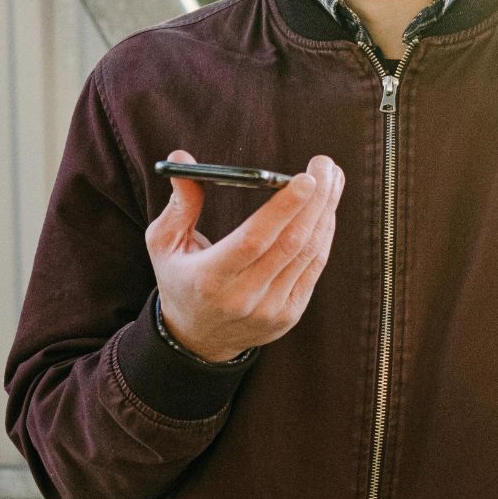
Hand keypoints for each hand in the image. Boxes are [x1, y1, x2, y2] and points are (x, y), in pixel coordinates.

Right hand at [145, 150, 344, 362]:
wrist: (197, 338)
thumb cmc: (180, 279)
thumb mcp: (164, 244)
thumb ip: (179, 204)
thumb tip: (182, 160)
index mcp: (209, 279)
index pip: (254, 241)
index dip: (284, 209)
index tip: (305, 178)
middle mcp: (242, 298)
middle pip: (290, 244)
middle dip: (315, 200)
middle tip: (326, 165)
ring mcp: (270, 310)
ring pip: (308, 254)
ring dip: (325, 213)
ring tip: (333, 179)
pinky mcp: (289, 315)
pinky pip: (314, 268)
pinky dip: (324, 235)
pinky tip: (326, 210)